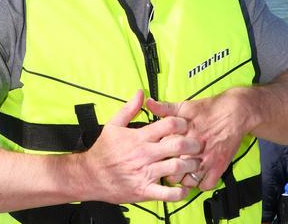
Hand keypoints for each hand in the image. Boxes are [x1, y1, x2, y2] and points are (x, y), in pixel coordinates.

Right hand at [79, 90, 201, 203]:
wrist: (90, 176)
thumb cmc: (103, 152)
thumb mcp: (113, 125)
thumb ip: (129, 108)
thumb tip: (140, 93)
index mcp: (139, 138)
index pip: (168, 125)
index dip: (181, 123)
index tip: (185, 125)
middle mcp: (144, 154)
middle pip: (177, 145)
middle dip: (192, 144)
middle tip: (197, 144)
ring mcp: (145, 173)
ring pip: (176, 168)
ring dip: (189, 166)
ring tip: (193, 164)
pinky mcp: (144, 191)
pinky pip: (167, 194)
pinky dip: (179, 192)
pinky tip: (184, 187)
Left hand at [147, 90, 252, 190]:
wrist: (236, 112)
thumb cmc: (209, 109)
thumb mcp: (185, 106)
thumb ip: (165, 107)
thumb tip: (149, 103)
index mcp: (183, 133)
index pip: (162, 150)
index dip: (158, 154)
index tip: (157, 155)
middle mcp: (194, 147)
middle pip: (172, 168)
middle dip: (167, 169)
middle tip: (167, 167)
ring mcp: (207, 158)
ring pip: (187, 180)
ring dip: (182, 180)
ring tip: (180, 174)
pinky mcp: (219, 166)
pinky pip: (206, 185)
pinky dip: (199, 184)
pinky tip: (196, 177)